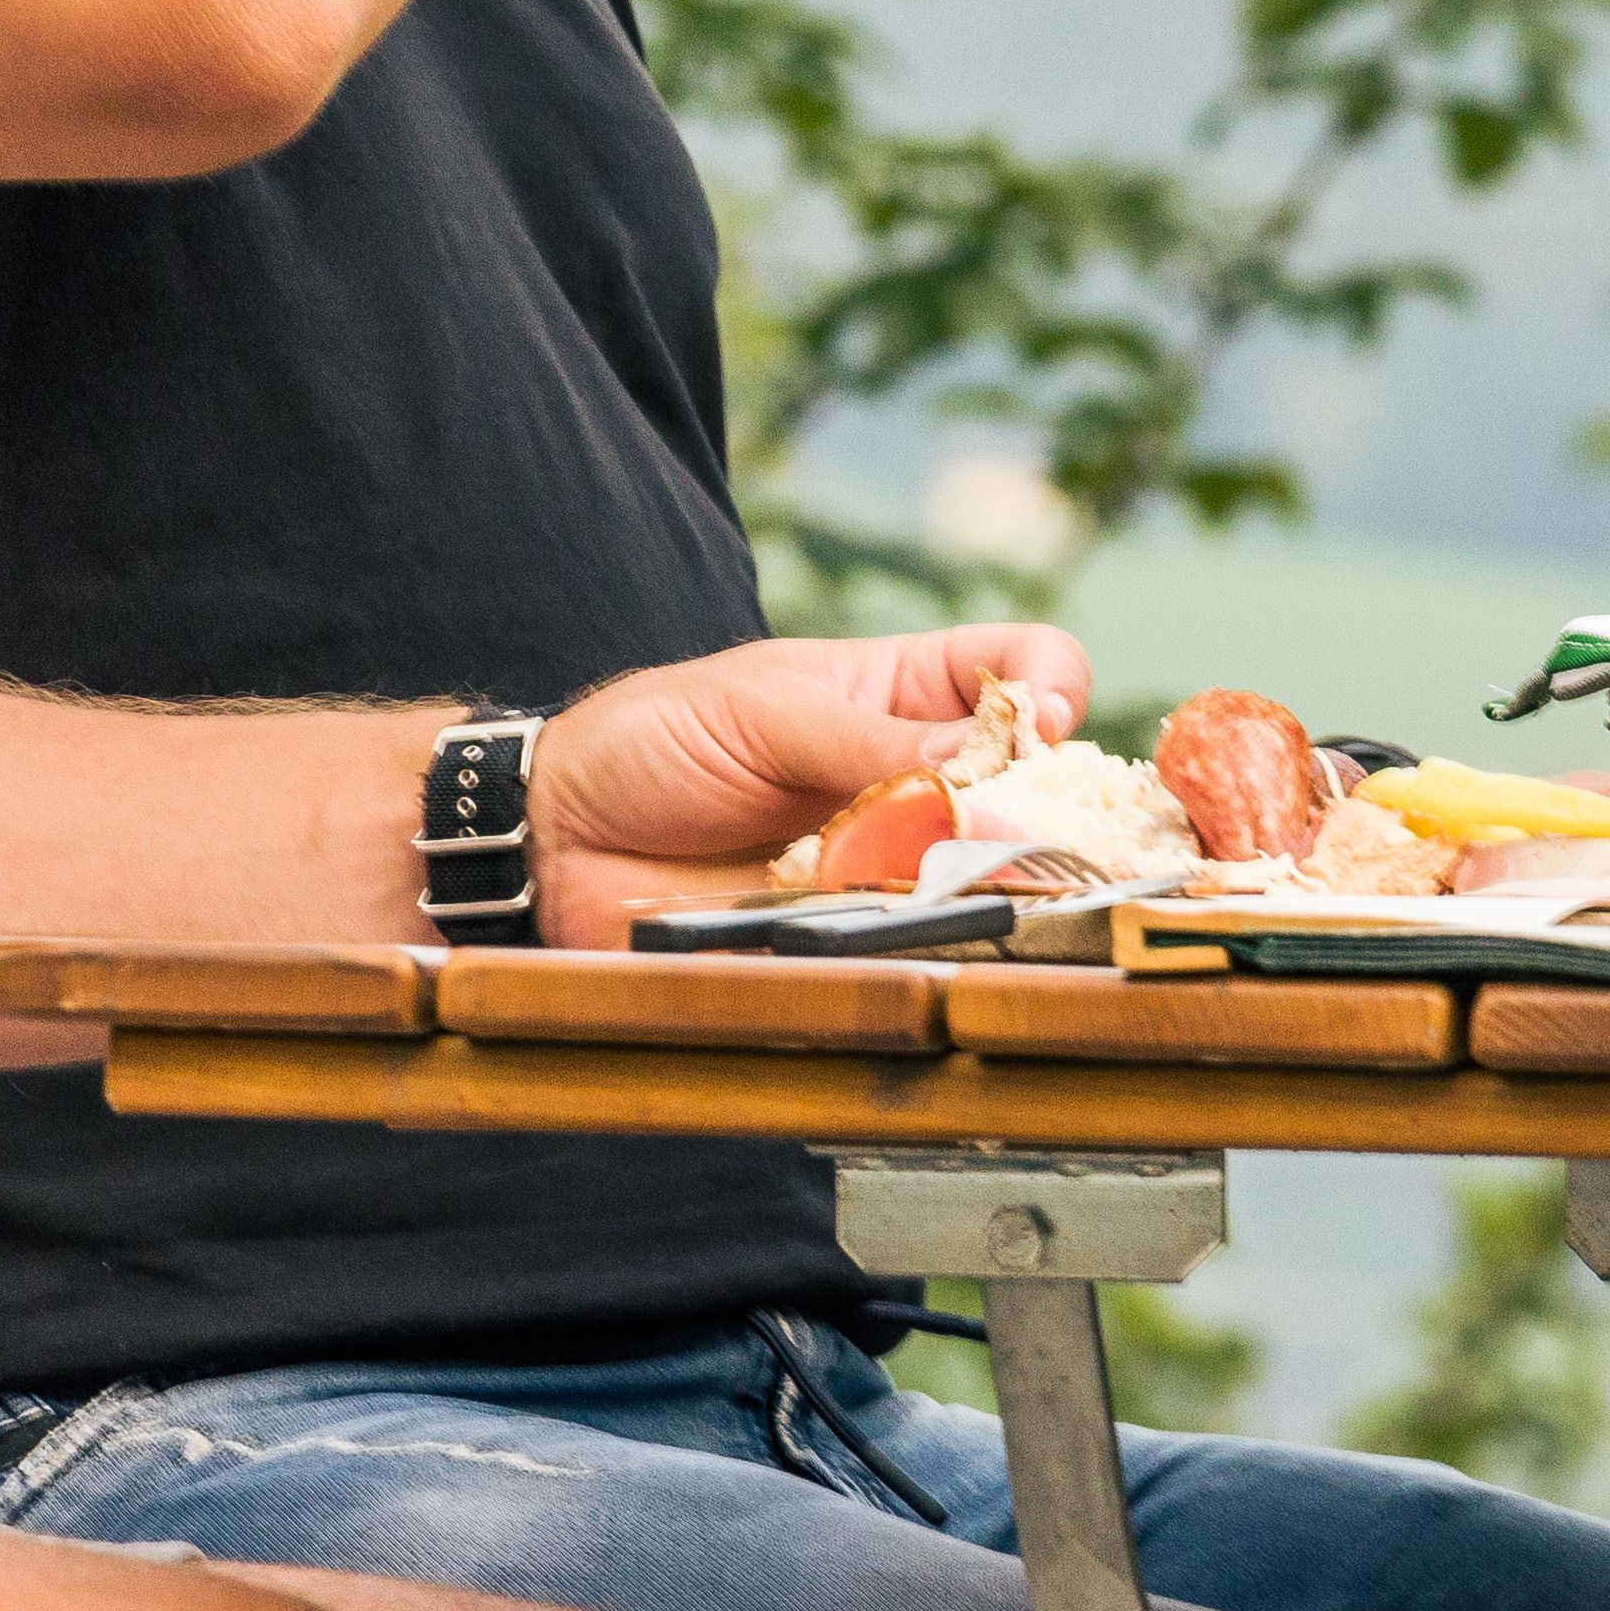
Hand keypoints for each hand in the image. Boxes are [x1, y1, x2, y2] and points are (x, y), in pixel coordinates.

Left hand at [534, 621, 1094, 937]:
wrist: (556, 838)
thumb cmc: (651, 742)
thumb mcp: (764, 712)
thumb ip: (874, 741)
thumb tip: (999, 769)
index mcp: (903, 692)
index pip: (1023, 667)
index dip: (1049, 687)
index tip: (1034, 723)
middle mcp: (915, 776)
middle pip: (1035, 782)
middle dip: (1053, 802)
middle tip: (1021, 822)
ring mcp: (891, 858)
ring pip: (992, 872)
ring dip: (994, 878)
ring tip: (963, 877)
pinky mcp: (852, 932)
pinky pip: (919, 943)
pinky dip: (931, 941)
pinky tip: (913, 929)